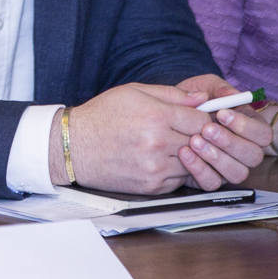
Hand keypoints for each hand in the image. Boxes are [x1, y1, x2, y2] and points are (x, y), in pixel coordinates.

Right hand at [53, 83, 211, 193]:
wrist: (74, 147)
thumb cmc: (101, 116)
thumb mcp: (133, 92)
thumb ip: (171, 94)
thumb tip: (202, 98)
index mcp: (156, 116)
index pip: (202, 120)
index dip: (203, 118)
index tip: (195, 118)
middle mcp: (159, 144)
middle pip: (202, 142)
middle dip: (198, 136)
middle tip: (185, 131)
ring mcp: (156, 168)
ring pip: (194, 162)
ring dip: (188, 155)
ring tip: (169, 145)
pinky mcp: (153, 186)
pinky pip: (180, 179)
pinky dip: (175, 170)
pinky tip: (159, 159)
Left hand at [174, 74, 269, 188]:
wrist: (167, 114)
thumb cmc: (192, 100)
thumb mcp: (204, 87)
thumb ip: (219, 89)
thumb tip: (232, 94)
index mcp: (248, 128)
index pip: (263, 135)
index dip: (246, 127)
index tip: (222, 114)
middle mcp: (243, 151)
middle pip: (253, 156)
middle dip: (230, 142)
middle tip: (207, 129)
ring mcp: (227, 166)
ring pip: (237, 173)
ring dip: (216, 157)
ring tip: (194, 141)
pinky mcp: (209, 178)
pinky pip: (212, 183)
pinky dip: (199, 170)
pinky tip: (184, 153)